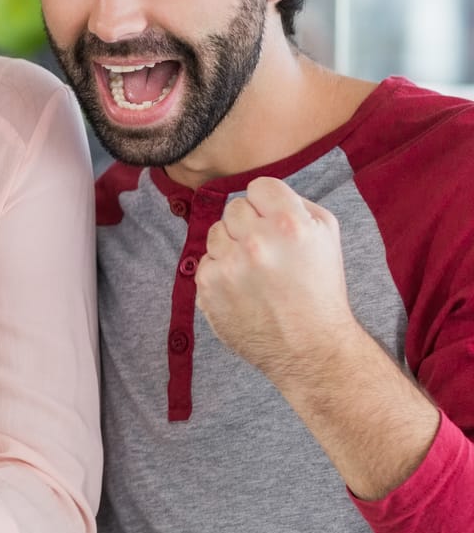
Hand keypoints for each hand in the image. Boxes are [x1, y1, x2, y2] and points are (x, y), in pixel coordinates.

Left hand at [196, 176, 365, 380]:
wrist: (310, 346)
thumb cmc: (320, 288)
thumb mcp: (326, 236)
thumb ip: (296, 204)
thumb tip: (262, 194)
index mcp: (290, 223)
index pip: (259, 186)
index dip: (267, 204)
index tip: (274, 222)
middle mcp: (257, 241)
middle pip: (234, 208)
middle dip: (249, 225)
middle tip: (268, 252)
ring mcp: (229, 264)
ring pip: (215, 232)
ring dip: (231, 247)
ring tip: (255, 271)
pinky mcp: (209, 286)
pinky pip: (206, 261)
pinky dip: (220, 272)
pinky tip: (242, 289)